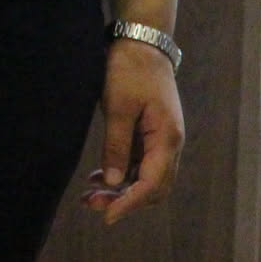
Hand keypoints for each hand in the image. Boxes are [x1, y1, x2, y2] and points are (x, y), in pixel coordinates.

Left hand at [81, 37, 184, 223]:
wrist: (143, 44)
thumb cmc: (130, 71)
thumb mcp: (118, 107)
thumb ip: (116, 146)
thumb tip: (111, 182)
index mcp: (167, 139)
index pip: (151, 184)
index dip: (129, 204)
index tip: (106, 217)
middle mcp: (170, 144)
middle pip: (154, 188)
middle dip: (125, 201)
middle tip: (91, 205)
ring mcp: (163, 141)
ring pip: (147, 179)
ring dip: (121, 190)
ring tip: (90, 195)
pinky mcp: (152, 135)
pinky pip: (141, 165)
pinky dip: (121, 175)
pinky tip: (98, 178)